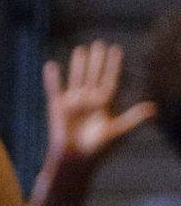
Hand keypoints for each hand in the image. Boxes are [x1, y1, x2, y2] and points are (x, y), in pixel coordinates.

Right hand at [43, 40, 155, 169]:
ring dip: (78, 64)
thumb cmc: (97, 150)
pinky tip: (50, 65)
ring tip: (81, 49)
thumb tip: (154, 108)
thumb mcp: (118, 132)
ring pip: (77, 78)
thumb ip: (134, 118)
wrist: (74, 161)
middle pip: (94, 75)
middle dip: (97, 60)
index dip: (114, 65)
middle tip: (100, 44)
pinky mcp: (57, 108)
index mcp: (105, 104)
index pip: (110, 79)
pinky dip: (52, 78)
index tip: (116, 49)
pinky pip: (54, 89)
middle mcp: (89, 101)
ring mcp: (73, 103)